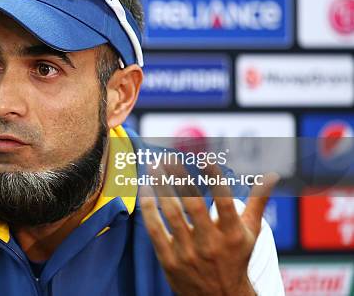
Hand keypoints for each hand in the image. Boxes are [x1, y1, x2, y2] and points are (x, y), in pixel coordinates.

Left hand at [140, 166, 277, 295]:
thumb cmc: (236, 258)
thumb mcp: (250, 233)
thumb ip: (258, 202)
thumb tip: (272, 175)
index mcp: (233, 234)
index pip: (225, 202)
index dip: (215, 179)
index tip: (205, 158)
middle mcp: (211, 244)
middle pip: (193, 205)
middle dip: (179, 178)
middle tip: (168, 158)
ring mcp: (188, 253)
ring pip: (171, 214)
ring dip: (161, 188)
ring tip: (153, 167)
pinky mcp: (169, 260)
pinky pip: (155, 229)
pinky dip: (149, 209)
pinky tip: (145, 191)